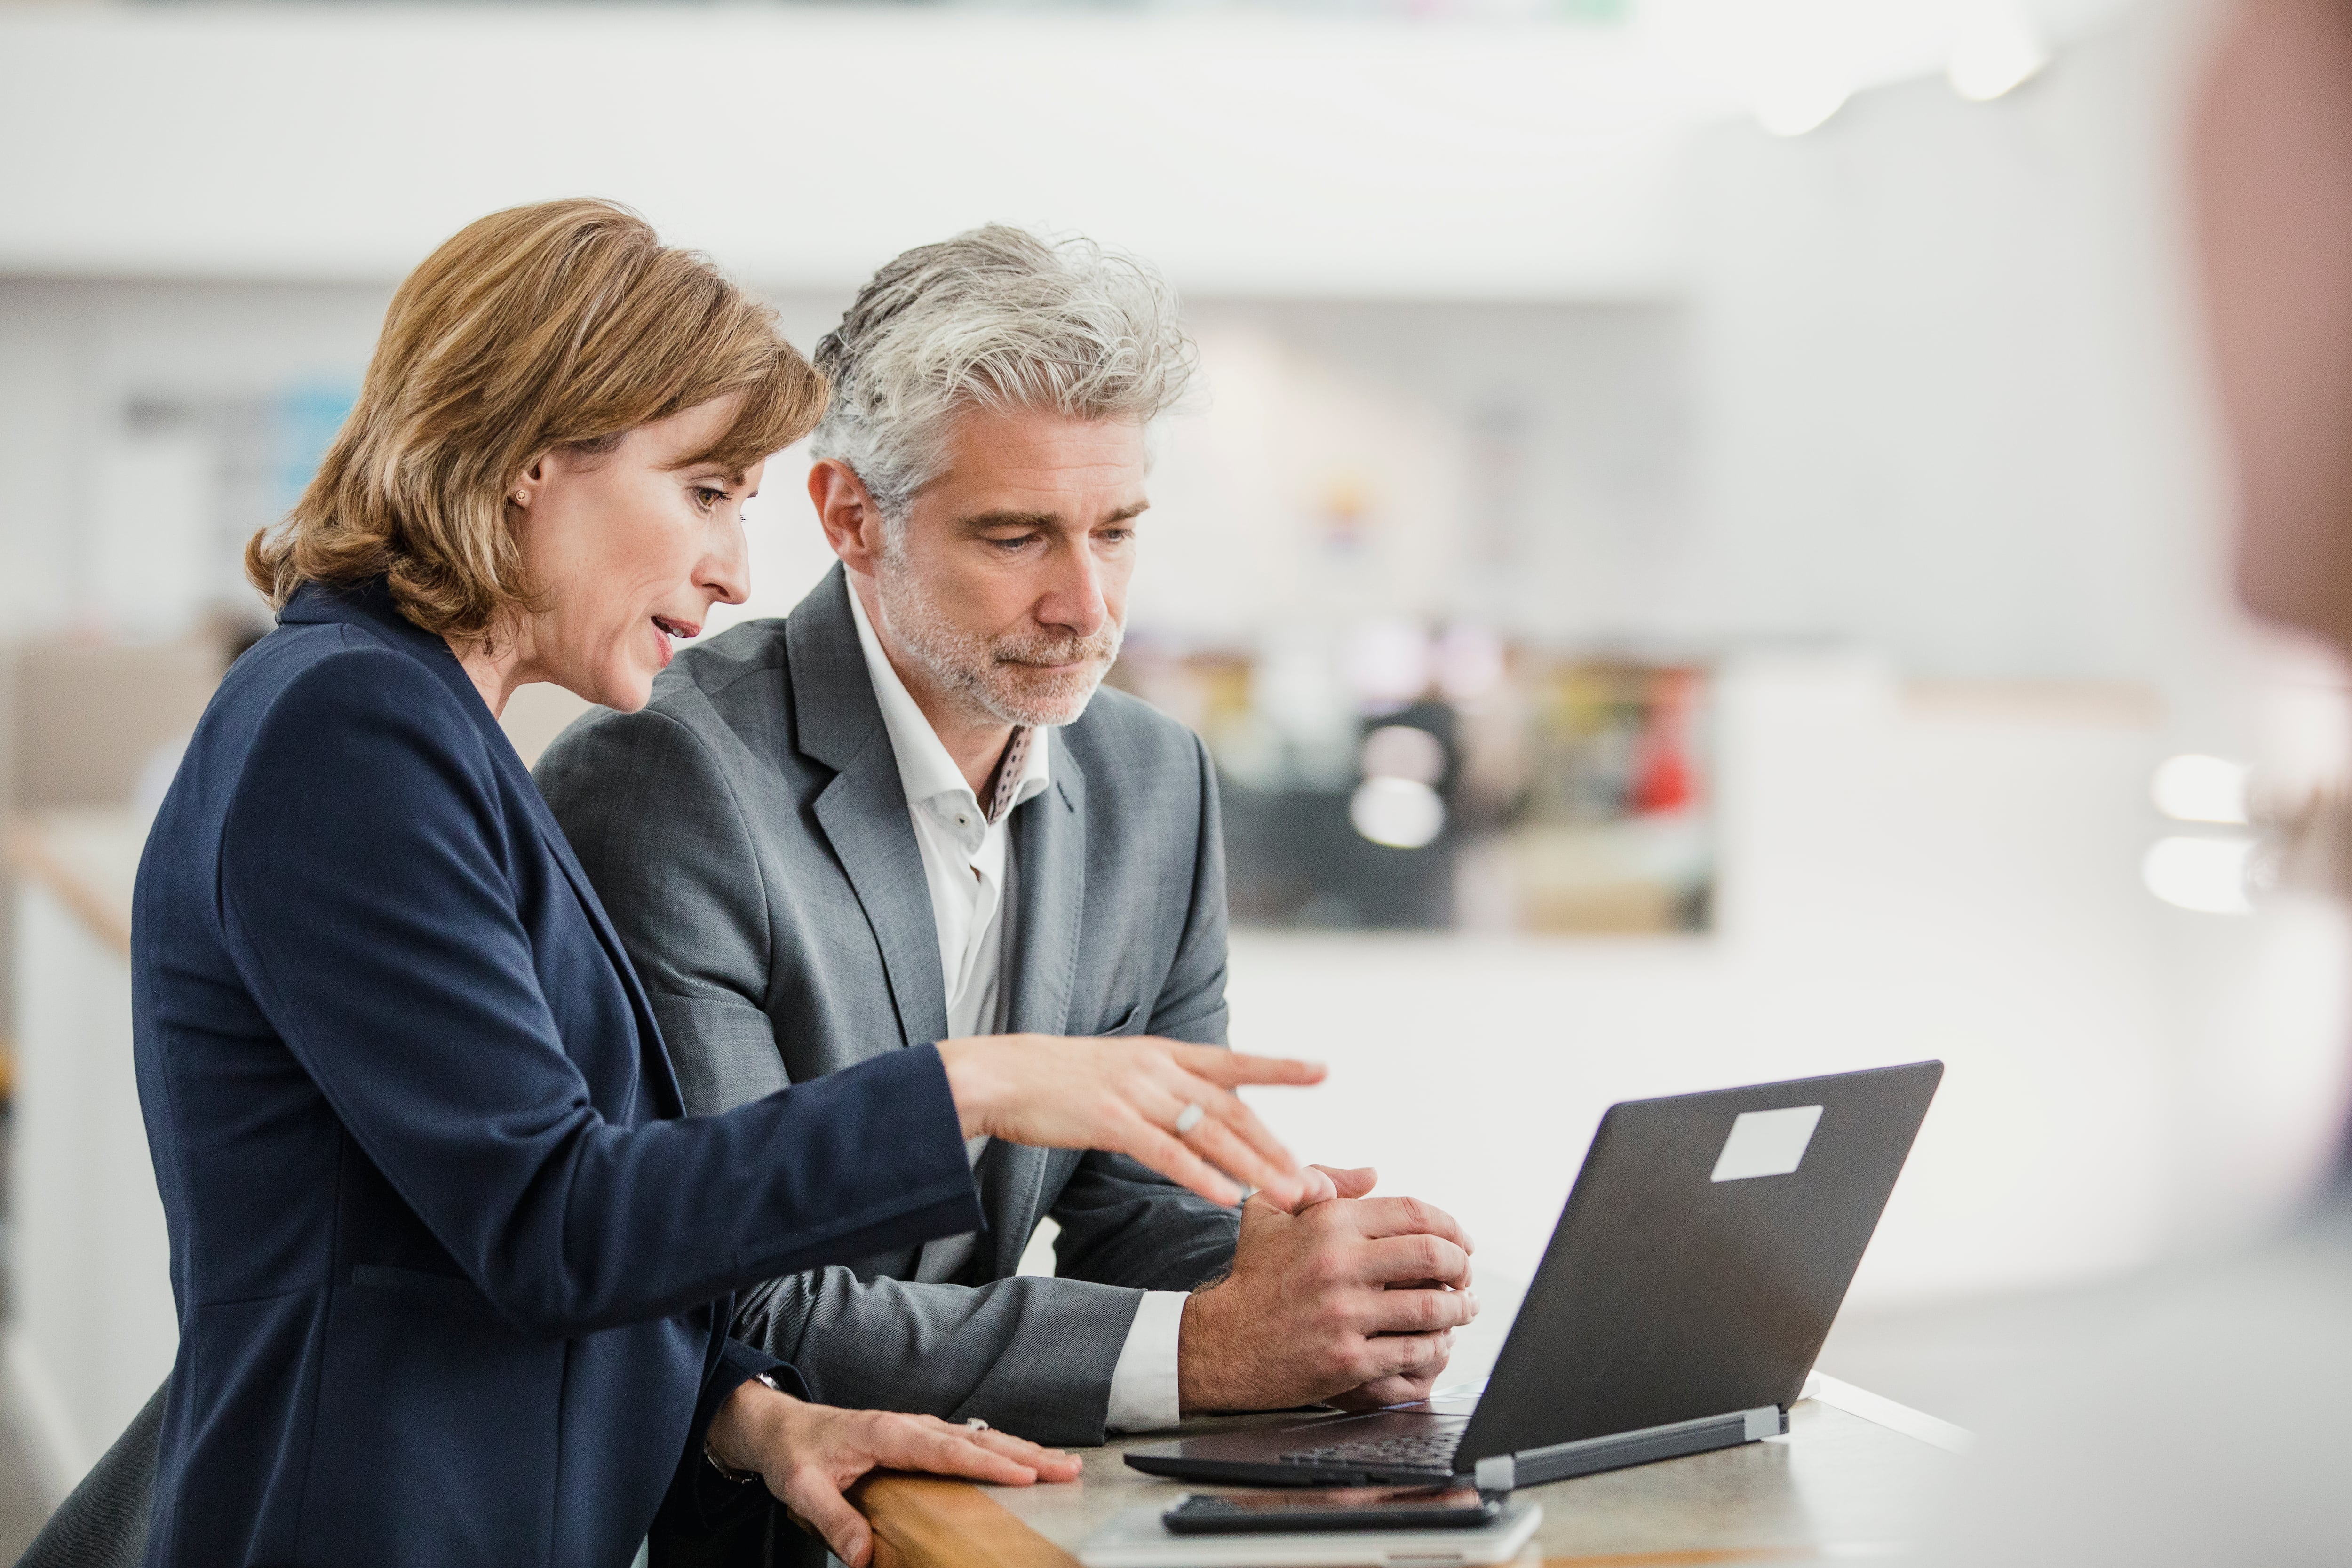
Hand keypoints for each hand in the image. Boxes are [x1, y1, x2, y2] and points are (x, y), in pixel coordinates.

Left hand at [706, 1382, 1081, 1567]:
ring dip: (1022, 1450)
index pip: (947, 1450)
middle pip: (977, 1439)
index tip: (1025, 1475)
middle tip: (1066, 1468)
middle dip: (1026, 1453)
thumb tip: (863, 1556)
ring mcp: (918, 1430)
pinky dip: (1001, 1451)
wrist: (783, 1428)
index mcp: (888, 1433)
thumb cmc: (796, 1453)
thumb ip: (834, 1520)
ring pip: (980, 1438)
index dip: (987, 1464)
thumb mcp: (802, 1489)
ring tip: (1061, 1464)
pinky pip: (968, 1443)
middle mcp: (911, 1426)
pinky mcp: (920, 1438)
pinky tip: (1022, 1462)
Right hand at [936, 1034, 1325, 1210]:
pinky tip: (1228, 1198)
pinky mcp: (1111, 1120)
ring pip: (1211, 1134)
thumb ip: (1158, 1086)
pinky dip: (1201, 1176)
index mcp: (1162, 1054)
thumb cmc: (1055, 1081)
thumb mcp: (1117, 1070)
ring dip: (1255, 1168)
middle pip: (1232, 1109)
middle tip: (1314, 1178)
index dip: (1278, 1066)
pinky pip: (1167, 1153)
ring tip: (1291, 1196)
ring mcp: (1136, 1093)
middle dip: (1276, 1147)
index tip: (1322, 1070)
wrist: (999, 1074)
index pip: (1233, 1061)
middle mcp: (1158, 1069)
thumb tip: (1194, 1108)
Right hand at [1177, 1165, 1477, 1412]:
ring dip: (1460, 1307)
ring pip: (1431, 1306)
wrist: (1221, 1342)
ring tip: (1465, 1307)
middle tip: (1468, 1274)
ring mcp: (1345, 1315)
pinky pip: (1412, 1350)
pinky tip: (1439, 1341)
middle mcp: (1340, 1265)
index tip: (1462, 1240)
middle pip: (1433, 1255)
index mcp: (1329, 1222)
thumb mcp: (1271, 1210)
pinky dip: (1436, 1345)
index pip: (1414, 1213)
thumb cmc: (1251, 1275)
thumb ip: (1319, 1178)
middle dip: (1463, 1265)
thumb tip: (1373, 1175)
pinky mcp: (1348, 1360)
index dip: (1451, 1225)